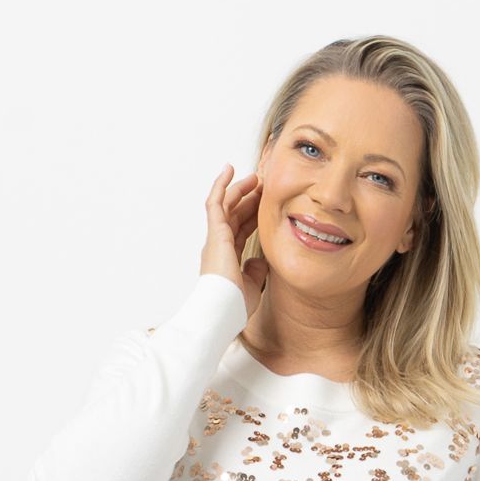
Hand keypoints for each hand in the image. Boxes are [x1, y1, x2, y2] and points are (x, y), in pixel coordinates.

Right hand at [201, 164, 267, 320]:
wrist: (223, 310)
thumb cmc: (234, 305)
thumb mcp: (252, 285)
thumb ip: (256, 270)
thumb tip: (260, 259)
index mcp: (227, 258)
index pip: (240, 230)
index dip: (252, 216)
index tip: (265, 206)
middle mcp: (218, 246)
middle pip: (233, 215)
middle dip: (248, 199)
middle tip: (263, 185)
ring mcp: (215, 238)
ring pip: (226, 205)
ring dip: (239, 189)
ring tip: (255, 177)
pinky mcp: (214, 232)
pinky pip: (215, 202)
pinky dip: (221, 184)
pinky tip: (229, 170)